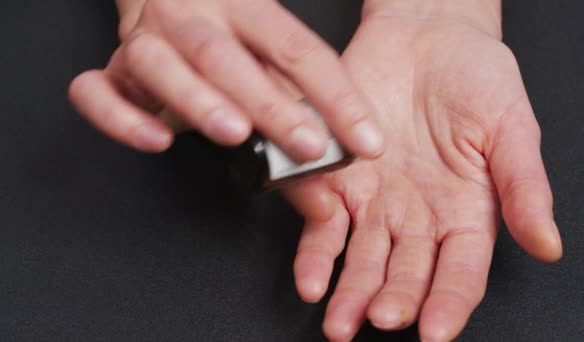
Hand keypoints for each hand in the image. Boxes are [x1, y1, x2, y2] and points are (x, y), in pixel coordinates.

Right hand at [68, 0, 384, 161]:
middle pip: (226, 56)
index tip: (367, 143)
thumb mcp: (271, 75)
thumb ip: (297, 131)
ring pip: (159, 62)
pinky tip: (156, 141)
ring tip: (234, 133)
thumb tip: (325, 202)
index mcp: (245, 9)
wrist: (170, 9)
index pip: (299, 50)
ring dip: (196, 99)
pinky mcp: (110, 72)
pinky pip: (96, 92)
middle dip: (271, 103)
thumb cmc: (230, 49)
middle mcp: (192, 17)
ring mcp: (146, 41)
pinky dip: (121, 117)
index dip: (339, 98)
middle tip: (308, 146)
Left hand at [284, 4, 562, 340]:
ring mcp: (376, 201)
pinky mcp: (339, 178)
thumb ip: (523, 188)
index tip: (435, 331)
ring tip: (337, 319)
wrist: (424, 35)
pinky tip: (311, 275)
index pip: (460, 271)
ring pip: (362, 258)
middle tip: (378, 320)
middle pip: (406, 272)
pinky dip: (316, 248)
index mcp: (466, 212)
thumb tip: (548, 245)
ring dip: (349, 290)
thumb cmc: (476, 77)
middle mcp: (418, 216)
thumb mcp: (511, 128)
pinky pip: (323, 219)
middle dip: (392, 300)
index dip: (449, 302)